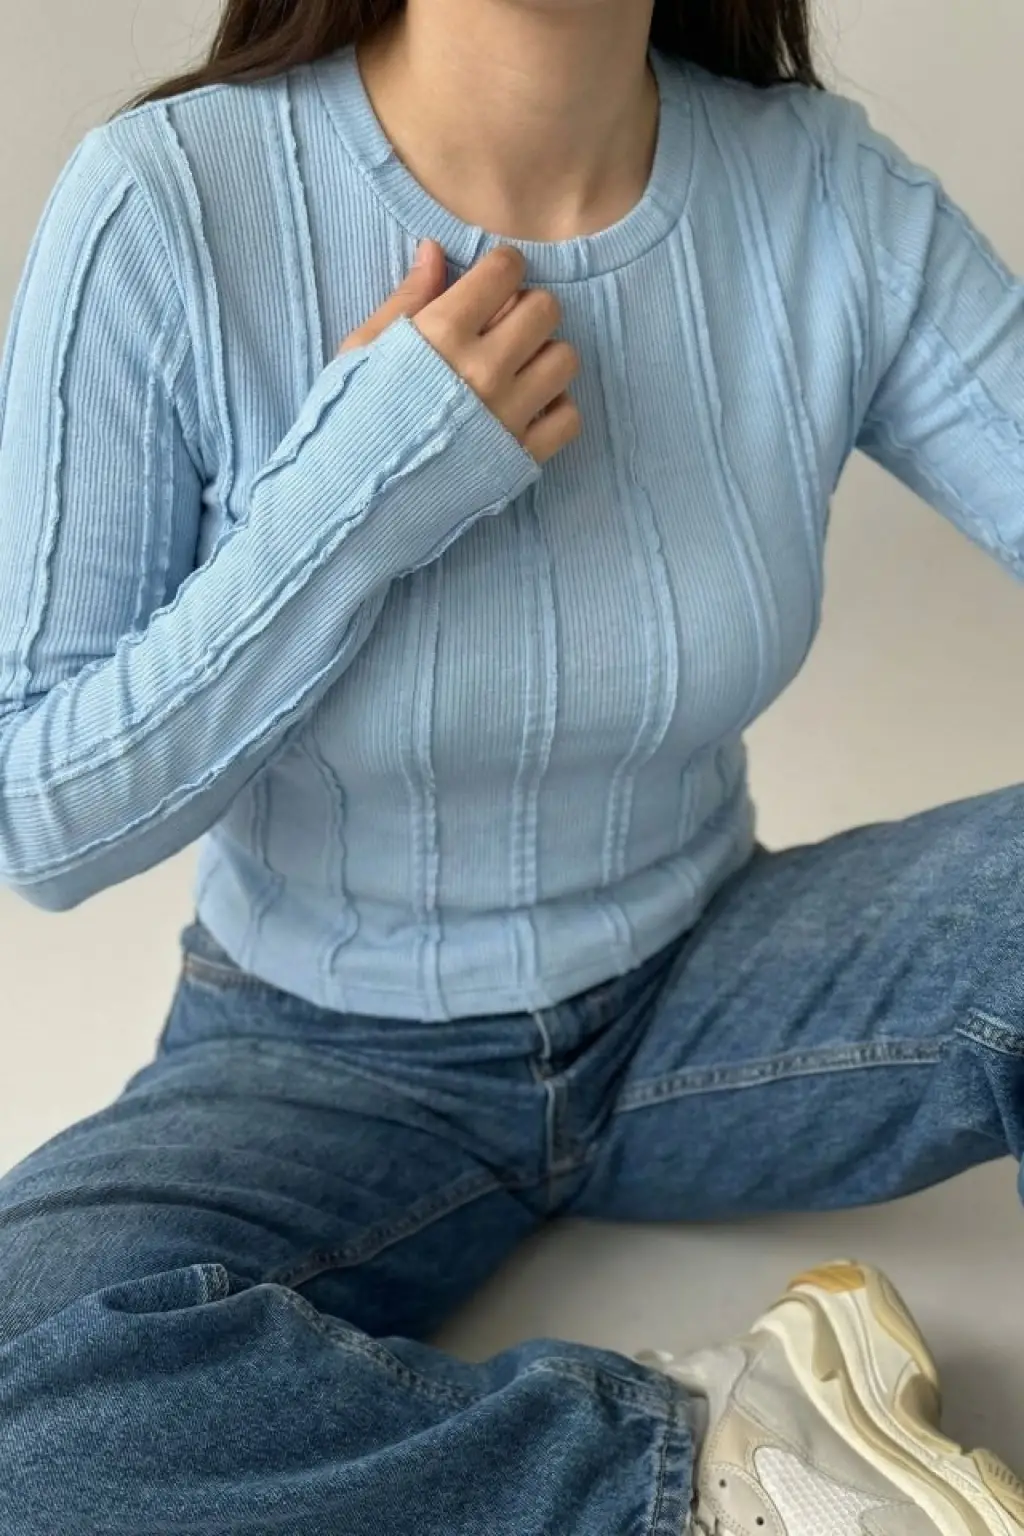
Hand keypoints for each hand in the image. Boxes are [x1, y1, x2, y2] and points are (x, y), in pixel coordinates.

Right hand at [339, 239, 581, 465]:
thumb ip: (407, 299)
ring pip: (565, 360)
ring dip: (546, 358)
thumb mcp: (363, 349)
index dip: (502, 269)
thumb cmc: (348, 417)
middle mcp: (483, 370)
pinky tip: (527, 410)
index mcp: (442, 333)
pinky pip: (569, 418)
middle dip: (527, 309)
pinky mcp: (520, 457)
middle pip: (545, 310)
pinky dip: (556, 410)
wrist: (349, 497)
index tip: (492, 282)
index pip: (505, 272)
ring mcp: (507, 416)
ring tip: (517, 371)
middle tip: (504, 328)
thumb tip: (435, 251)